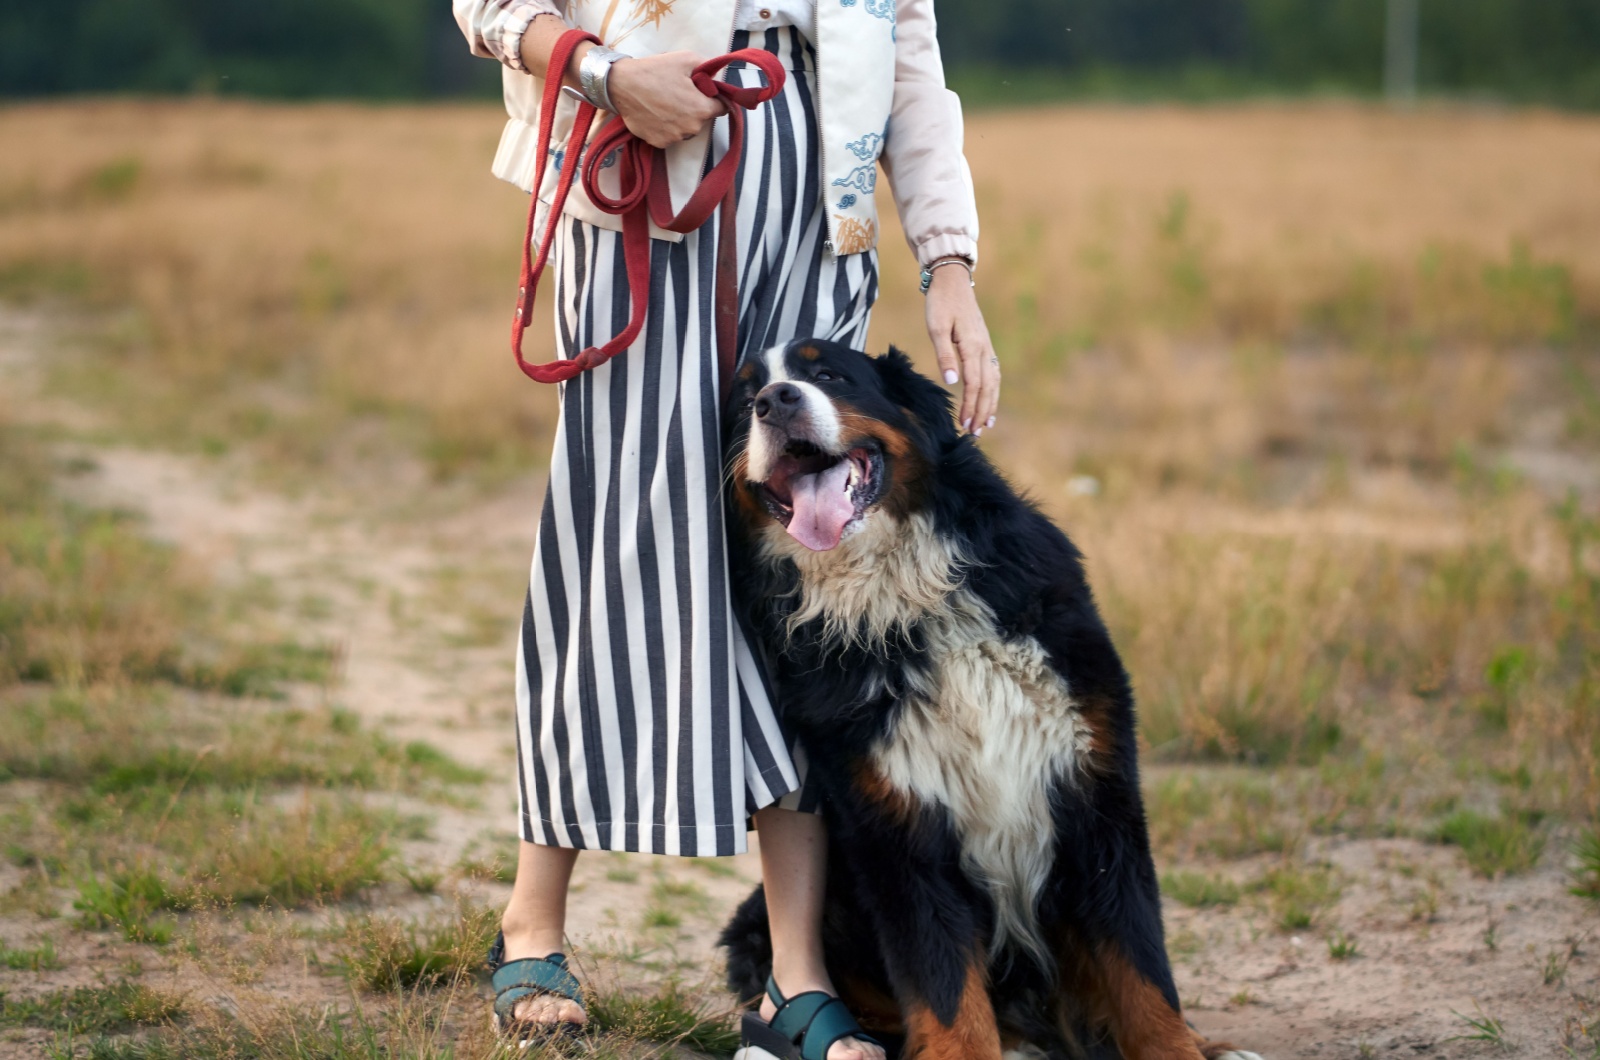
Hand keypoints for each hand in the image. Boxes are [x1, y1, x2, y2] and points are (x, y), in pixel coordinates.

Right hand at [606, 51, 725, 148]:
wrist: (621, 85)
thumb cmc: (654, 71)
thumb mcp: (686, 59)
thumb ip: (708, 68)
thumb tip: (715, 77)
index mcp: (701, 109)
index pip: (722, 108)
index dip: (715, 98)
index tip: (705, 92)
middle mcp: (691, 128)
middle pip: (702, 119)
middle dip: (695, 107)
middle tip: (679, 93)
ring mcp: (674, 138)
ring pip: (685, 129)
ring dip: (681, 119)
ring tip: (665, 103)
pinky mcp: (659, 143)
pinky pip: (670, 135)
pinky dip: (666, 127)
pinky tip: (655, 113)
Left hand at [924, 264, 998, 436]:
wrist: (952, 280)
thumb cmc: (941, 303)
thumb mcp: (936, 328)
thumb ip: (944, 355)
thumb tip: (951, 382)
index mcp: (972, 346)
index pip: (974, 385)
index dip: (971, 407)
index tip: (965, 426)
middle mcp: (984, 349)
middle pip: (987, 387)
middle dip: (982, 411)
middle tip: (975, 433)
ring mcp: (987, 346)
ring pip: (993, 381)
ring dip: (990, 404)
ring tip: (986, 424)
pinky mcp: (984, 344)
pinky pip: (993, 372)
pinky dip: (992, 390)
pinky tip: (988, 399)